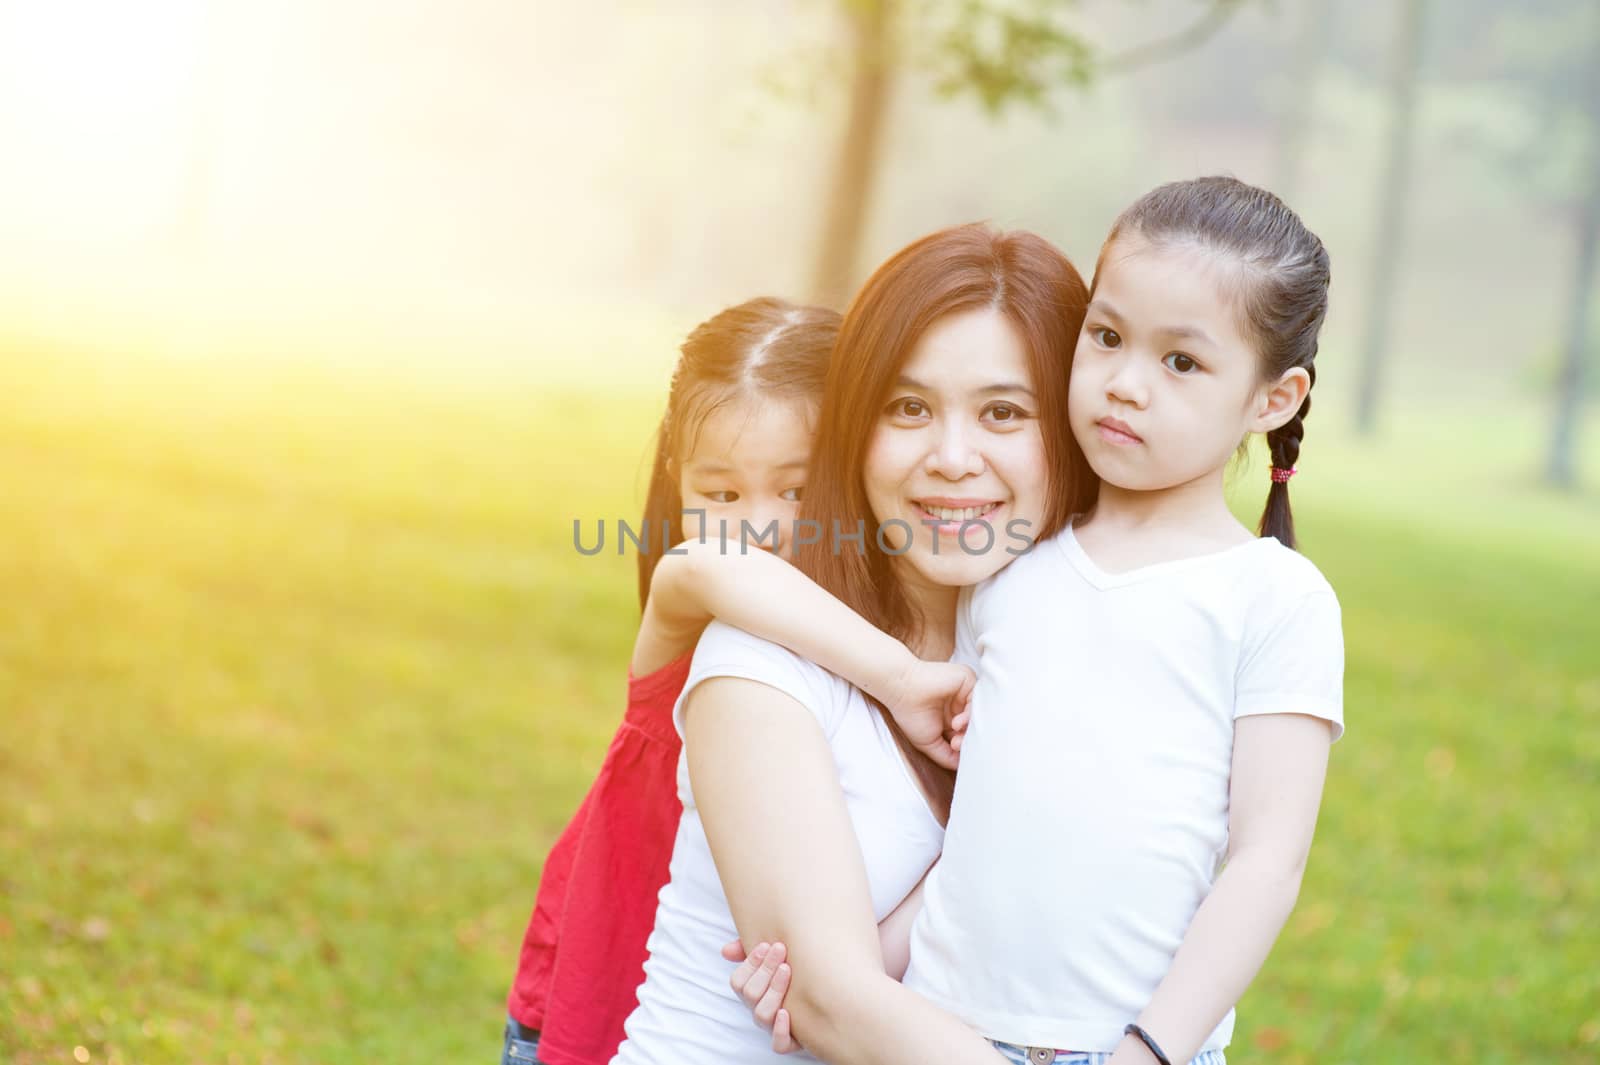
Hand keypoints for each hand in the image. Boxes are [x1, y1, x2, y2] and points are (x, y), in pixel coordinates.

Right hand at [720, 938, 801, 1052]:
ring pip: (762, 1014)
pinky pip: (778, 1044)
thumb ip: (749, 952)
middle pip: (751, 994)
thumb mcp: (773, 961)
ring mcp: (772, 1026)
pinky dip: (780, 1030)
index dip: (750, 963)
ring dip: (773, 990)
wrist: (822, 1007)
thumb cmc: (793, 978)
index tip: (765, 944)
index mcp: (752, 992)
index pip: (738, 981)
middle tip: (780, 949)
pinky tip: (786, 1013)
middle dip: (765, 969)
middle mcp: (759, 1009)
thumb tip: (726, 951)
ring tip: (787, 969)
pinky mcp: (789, 1042)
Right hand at [880, 658, 975, 769]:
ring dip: (971, 728)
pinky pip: (979, 700)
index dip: (966, 745)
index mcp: (952, 715)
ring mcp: (964, 691)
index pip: (969, 732)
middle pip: (978, 723)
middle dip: (970, 738)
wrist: (900, 691)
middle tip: (956, 745)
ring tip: (955, 734)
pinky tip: (956, 722)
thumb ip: (947, 756)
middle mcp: (960, 702)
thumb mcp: (930, 743)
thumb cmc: (910, 714)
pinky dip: (971, 715)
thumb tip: (963, 768)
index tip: (954, 750)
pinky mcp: (967, 679)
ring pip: (981, 713)